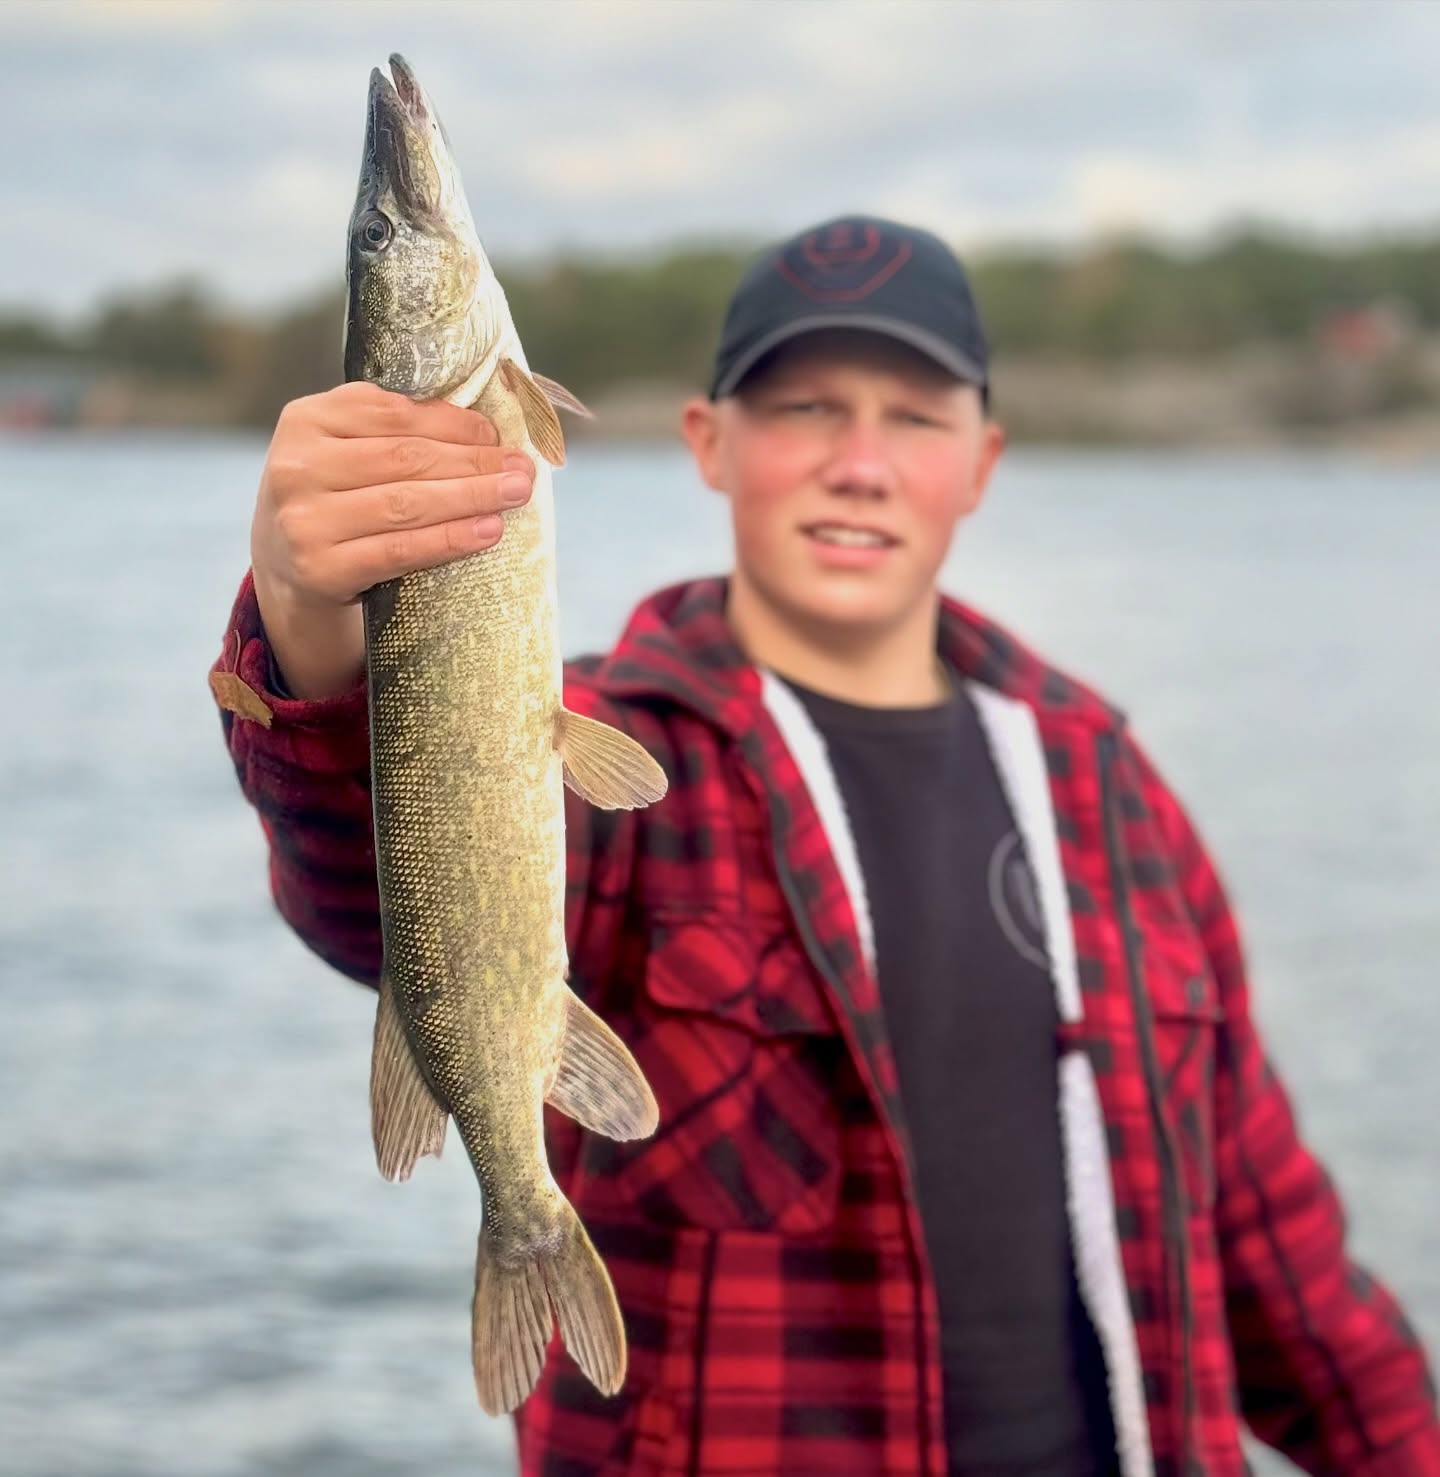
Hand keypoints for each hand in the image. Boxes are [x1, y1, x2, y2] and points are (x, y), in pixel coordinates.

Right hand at [249, 382, 535, 697]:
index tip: (496, 436)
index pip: (394, 414)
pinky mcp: (320, 570)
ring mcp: (304, 520)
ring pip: (407, 503)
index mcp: (305, 419)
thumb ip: (395, 430)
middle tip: (523, 470)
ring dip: (472, 497)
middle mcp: (297, 466)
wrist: (288, 579)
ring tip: (515, 495)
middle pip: (406, 459)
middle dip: (474, 463)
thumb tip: (483, 427)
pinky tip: (488, 531)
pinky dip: (450, 539)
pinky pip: (400, 550)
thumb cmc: (335, 505)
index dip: (453, 424)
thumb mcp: (347, 455)